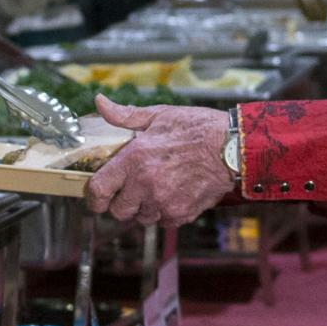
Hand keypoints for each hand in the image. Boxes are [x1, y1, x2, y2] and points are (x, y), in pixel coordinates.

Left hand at [84, 97, 236, 224]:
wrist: (233, 148)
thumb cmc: (197, 128)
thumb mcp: (159, 114)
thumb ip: (125, 115)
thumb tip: (100, 103)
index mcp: (134, 160)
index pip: (99, 190)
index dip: (93, 196)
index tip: (97, 194)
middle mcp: (145, 185)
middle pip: (117, 211)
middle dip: (119, 202)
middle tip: (129, 189)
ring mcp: (164, 202)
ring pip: (140, 218)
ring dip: (142, 208)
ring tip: (154, 189)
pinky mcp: (181, 214)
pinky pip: (162, 221)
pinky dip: (163, 212)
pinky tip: (171, 194)